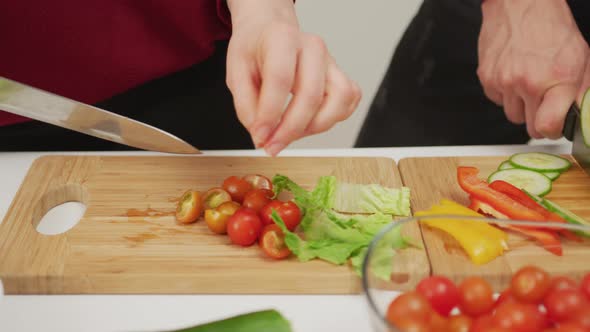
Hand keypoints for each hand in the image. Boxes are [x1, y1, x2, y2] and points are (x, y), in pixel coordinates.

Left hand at [226, 0, 360, 155]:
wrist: (269, 31)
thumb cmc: (254, 49)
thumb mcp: (236, 73)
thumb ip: (246, 106)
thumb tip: (261, 135)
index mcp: (282, 38)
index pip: (281, 79)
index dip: (270, 114)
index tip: (260, 136)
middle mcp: (312, 47)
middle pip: (312, 95)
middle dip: (291, 130)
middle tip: (272, 146)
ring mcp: (330, 61)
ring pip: (340, 100)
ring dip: (316, 126)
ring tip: (292, 133)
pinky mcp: (340, 75)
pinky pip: (349, 101)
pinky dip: (333, 119)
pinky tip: (309, 123)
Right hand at [477, 0, 589, 138]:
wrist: (520, 6)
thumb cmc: (550, 28)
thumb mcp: (581, 58)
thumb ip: (582, 92)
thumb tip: (579, 115)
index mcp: (556, 80)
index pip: (547, 127)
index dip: (553, 131)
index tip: (555, 126)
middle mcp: (527, 83)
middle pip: (528, 127)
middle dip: (537, 119)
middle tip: (543, 103)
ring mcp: (503, 82)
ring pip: (512, 115)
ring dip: (520, 105)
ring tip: (527, 84)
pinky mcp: (487, 78)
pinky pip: (497, 100)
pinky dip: (505, 94)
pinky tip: (513, 75)